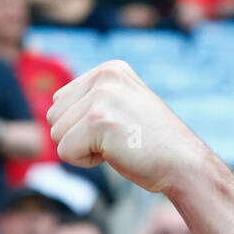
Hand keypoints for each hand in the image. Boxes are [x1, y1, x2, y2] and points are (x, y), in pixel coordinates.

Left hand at [46, 60, 207, 194]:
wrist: (183, 163)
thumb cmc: (150, 143)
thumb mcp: (120, 107)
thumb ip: (90, 101)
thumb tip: (51, 112)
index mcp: (109, 69)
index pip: (60, 102)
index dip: (81, 126)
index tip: (115, 128)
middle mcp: (105, 76)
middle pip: (54, 117)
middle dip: (77, 137)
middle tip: (115, 139)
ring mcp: (102, 96)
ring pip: (56, 135)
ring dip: (82, 149)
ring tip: (116, 145)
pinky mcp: (98, 121)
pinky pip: (65, 152)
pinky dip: (86, 161)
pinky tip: (115, 154)